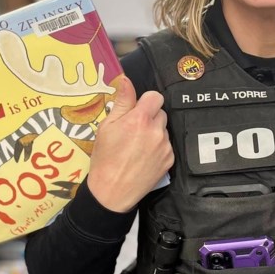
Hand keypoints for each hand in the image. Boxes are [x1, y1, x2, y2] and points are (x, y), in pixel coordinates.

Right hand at [86, 76, 173, 212]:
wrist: (112, 192)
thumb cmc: (105, 159)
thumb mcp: (106, 127)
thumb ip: (121, 102)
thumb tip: (126, 81)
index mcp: (139, 119)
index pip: (155, 96)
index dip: (145, 101)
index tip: (137, 109)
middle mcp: (156, 131)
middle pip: (160, 112)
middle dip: (149, 117)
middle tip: (133, 129)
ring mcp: (165, 146)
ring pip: (163, 129)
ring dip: (153, 132)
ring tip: (137, 145)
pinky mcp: (169, 160)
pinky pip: (166, 145)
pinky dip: (158, 147)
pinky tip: (143, 156)